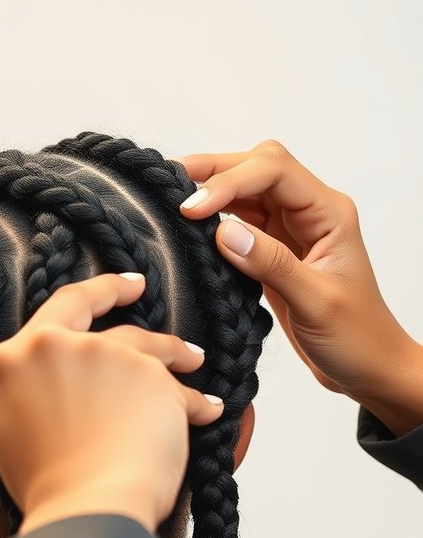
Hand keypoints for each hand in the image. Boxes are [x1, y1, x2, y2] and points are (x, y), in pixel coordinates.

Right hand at [0, 273, 223, 534]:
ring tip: (193, 363)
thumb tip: (58, 398)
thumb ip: (26, 402)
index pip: (38, 326)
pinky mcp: (142, 369)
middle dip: (113, 289)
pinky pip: (173, 382)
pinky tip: (207, 409)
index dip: (68, 310)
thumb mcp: (12, 441)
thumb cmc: (53, 496)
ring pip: (139, 342)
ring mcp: (93, 354)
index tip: (90, 301)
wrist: (85, 514)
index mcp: (3, 370)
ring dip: (171, 352)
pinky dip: (192, 397)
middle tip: (136, 286)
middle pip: (83, 302)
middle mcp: (43, 350)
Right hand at [179, 141, 422, 431]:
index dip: (230, 181)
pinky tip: (194, 230)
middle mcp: (310, 213)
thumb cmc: (356, 338)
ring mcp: (292, 232)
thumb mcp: (315, 303)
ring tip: (173, 202)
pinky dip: (216, 222)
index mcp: (329, 214)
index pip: (275, 172)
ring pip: (247, 193)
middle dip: (216, 171)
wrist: (368, 368)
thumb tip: (223, 231)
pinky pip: (242, 224)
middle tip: (169, 186)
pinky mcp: (275, 253)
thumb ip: (271, 264)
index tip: (192, 208)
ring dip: (213, 193)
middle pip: (258, 168)